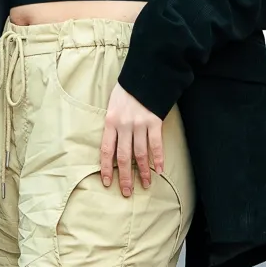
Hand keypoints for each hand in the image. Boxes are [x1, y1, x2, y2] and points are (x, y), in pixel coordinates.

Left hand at [100, 82, 164, 196]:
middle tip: (126, 192)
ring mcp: (139, 124)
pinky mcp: (154, 121)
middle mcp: (124, 125)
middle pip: (123, 157)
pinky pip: (156, 144)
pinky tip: (159, 170)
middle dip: (125, 177)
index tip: (107, 182)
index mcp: (110, 121)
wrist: (144, 74)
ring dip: (143, 172)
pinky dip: (158, 158)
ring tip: (145, 185)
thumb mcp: (113, 105)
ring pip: (140, 154)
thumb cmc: (126, 91)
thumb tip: (113, 145)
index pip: (106, 150)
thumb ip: (113, 124)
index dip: (106, 168)